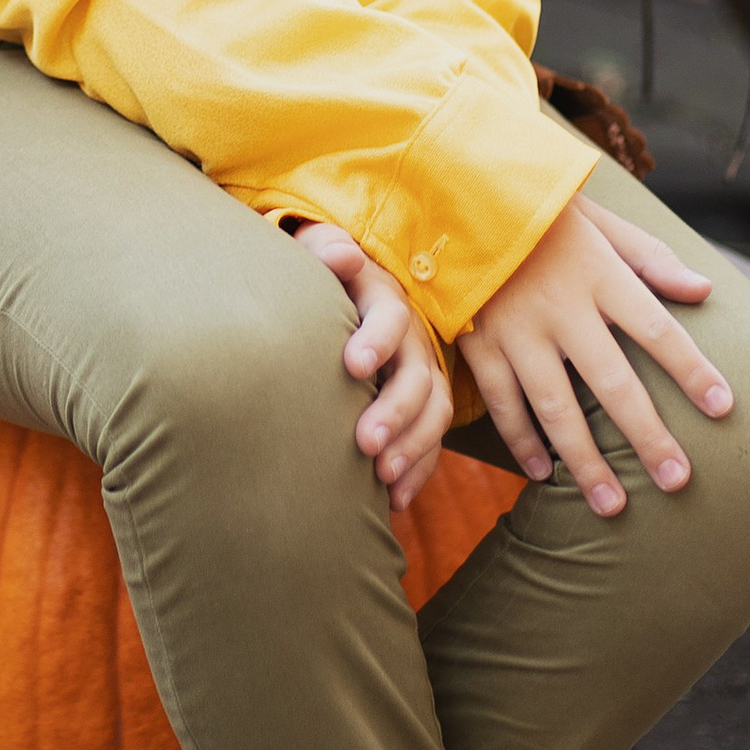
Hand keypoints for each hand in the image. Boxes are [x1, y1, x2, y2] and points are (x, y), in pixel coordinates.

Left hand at [293, 218, 451, 514]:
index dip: (376, 339)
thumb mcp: (316, 252)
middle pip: (418, 375)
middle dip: (396, 411)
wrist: (335, 295)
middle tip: (366, 443)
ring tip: (383, 476)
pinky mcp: (420, 405)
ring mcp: (421, 373)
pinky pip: (431, 440)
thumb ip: (323, 250)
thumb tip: (342, 254)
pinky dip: (417, 471)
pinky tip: (393, 499)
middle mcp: (411, 338)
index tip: (351, 365)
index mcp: (384, 298)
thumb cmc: (316, 276)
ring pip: (434, 412)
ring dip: (413, 447)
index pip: (389, 316)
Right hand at [456, 195, 724, 517]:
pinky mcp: (477, 342)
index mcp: (600, 275)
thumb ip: (652, 257)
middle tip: (679, 482)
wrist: (455, 191)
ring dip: (585, 460)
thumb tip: (703, 289)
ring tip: (613, 505)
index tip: (725, 409)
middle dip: (649, 437)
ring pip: (556, 408)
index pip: (659, 331)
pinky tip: (544, 474)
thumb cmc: (540, 210)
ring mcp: (516, 331)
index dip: (693, 371)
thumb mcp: (601, 220)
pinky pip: (502, 403)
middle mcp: (561, 309)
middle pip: (614, 384)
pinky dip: (522, 441)